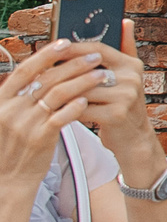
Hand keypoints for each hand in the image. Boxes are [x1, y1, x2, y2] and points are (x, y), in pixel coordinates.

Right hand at [0, 39, 102, 190]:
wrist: (11, 178)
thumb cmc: (16, 143)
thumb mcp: (10, 117)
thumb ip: (23, 95)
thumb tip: (44, 69)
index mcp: (2, 101)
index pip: (24, 71)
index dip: (45, 55)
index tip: (65, 43)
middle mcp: (11, 110)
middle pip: (46, 79)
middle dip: (73, 64)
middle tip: (95, 55)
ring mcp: (25, 124)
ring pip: (58, 94)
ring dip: (82, 81)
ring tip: (101, 74)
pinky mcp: (40, 138)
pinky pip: (62, 116)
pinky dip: (76, 105)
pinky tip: (89, 98)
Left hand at [33, 24, 157, 185]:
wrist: (134, 138)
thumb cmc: (123, 105)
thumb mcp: (129, 75)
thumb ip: (126, 48)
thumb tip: (125, 22)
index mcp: (132, 65)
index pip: (97, 49)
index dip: (73, 48)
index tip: (53, 49)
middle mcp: (132, 78)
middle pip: (86, 69)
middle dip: (62, 72)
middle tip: (42, 74)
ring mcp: (126, 96)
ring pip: (81, 89)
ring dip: (61, 92)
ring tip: (46, 92)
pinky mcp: (116, 115)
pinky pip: (82, 107)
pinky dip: (67, 109)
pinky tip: (57, 110)